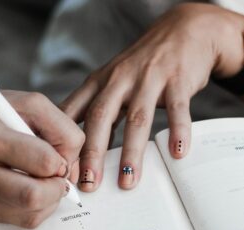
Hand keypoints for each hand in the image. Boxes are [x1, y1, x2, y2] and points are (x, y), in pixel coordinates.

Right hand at [0, 80, 84, 227]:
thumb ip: (62, 129)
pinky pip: (20, 221)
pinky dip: (36, 207)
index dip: (62, 160)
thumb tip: (71, 168)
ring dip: (50, 199)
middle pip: (34, 197)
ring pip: (30, 215)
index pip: (43, 162)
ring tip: (43, 178)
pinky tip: (30, 186)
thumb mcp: (31, 104)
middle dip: (58, 187)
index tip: (58, 156)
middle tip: (57, 175)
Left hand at [60, 3, 243, 191]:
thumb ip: (96, 108)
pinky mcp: (178, 80)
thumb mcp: (112, 80)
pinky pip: (177, 108)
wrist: (182, 32)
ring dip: (131, 152)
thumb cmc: (144, 64)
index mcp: (100, 82)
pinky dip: (178, 130)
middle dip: (93, 153)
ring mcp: (150, 78)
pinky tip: (177, 152)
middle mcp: (120, 79)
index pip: (75, 113)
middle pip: (101, 117)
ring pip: (137, 118)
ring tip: (128, 181)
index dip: (65, 143)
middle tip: (89, 184)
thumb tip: (79, 146)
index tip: (62, 172)